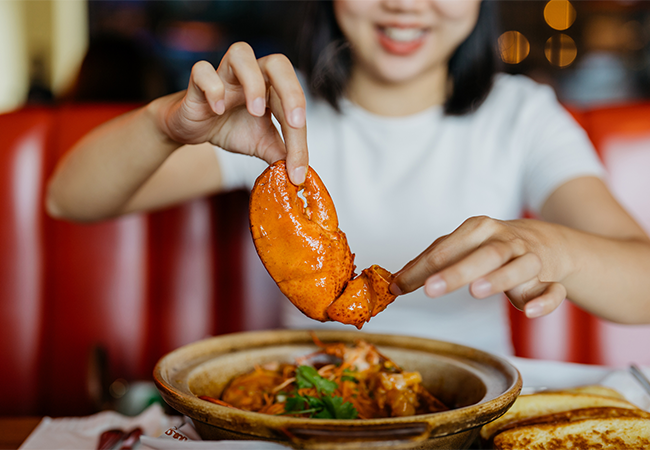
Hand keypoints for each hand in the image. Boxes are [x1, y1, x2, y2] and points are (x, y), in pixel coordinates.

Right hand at [153, 42, 307, 183]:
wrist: (194, 129)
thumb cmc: (231, 128)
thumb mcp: (261, 144)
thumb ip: (281, 154)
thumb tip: (300, 174)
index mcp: (272, 88)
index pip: (294, 103)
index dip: (300, 135)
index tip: (298, 167)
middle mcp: (252, 74)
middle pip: (278, 63)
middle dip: (291, 91)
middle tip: (294, 122)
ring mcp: (225, 74)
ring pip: (241, 53)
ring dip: (252, 82)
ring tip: (255, 111)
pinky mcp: (198, 82)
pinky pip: (203, 70)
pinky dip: (212, 88)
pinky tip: (218, 110)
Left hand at [390, 216, 574, 317]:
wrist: (543, 242)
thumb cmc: (488, 247)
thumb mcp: (459, 247)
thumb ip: (428, 262)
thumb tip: (395, 283)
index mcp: (479, 229)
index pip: (446, 249)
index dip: (421, 269)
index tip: (399, 286)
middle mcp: (506, 241)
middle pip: (484, 254)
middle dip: (456, 272)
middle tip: (430, 289)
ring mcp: (530, 260)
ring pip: (520, 267)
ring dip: (499, 279)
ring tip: (476, 291)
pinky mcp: (548, 281)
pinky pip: (552, 291)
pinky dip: (544, 301)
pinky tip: (529, 311)